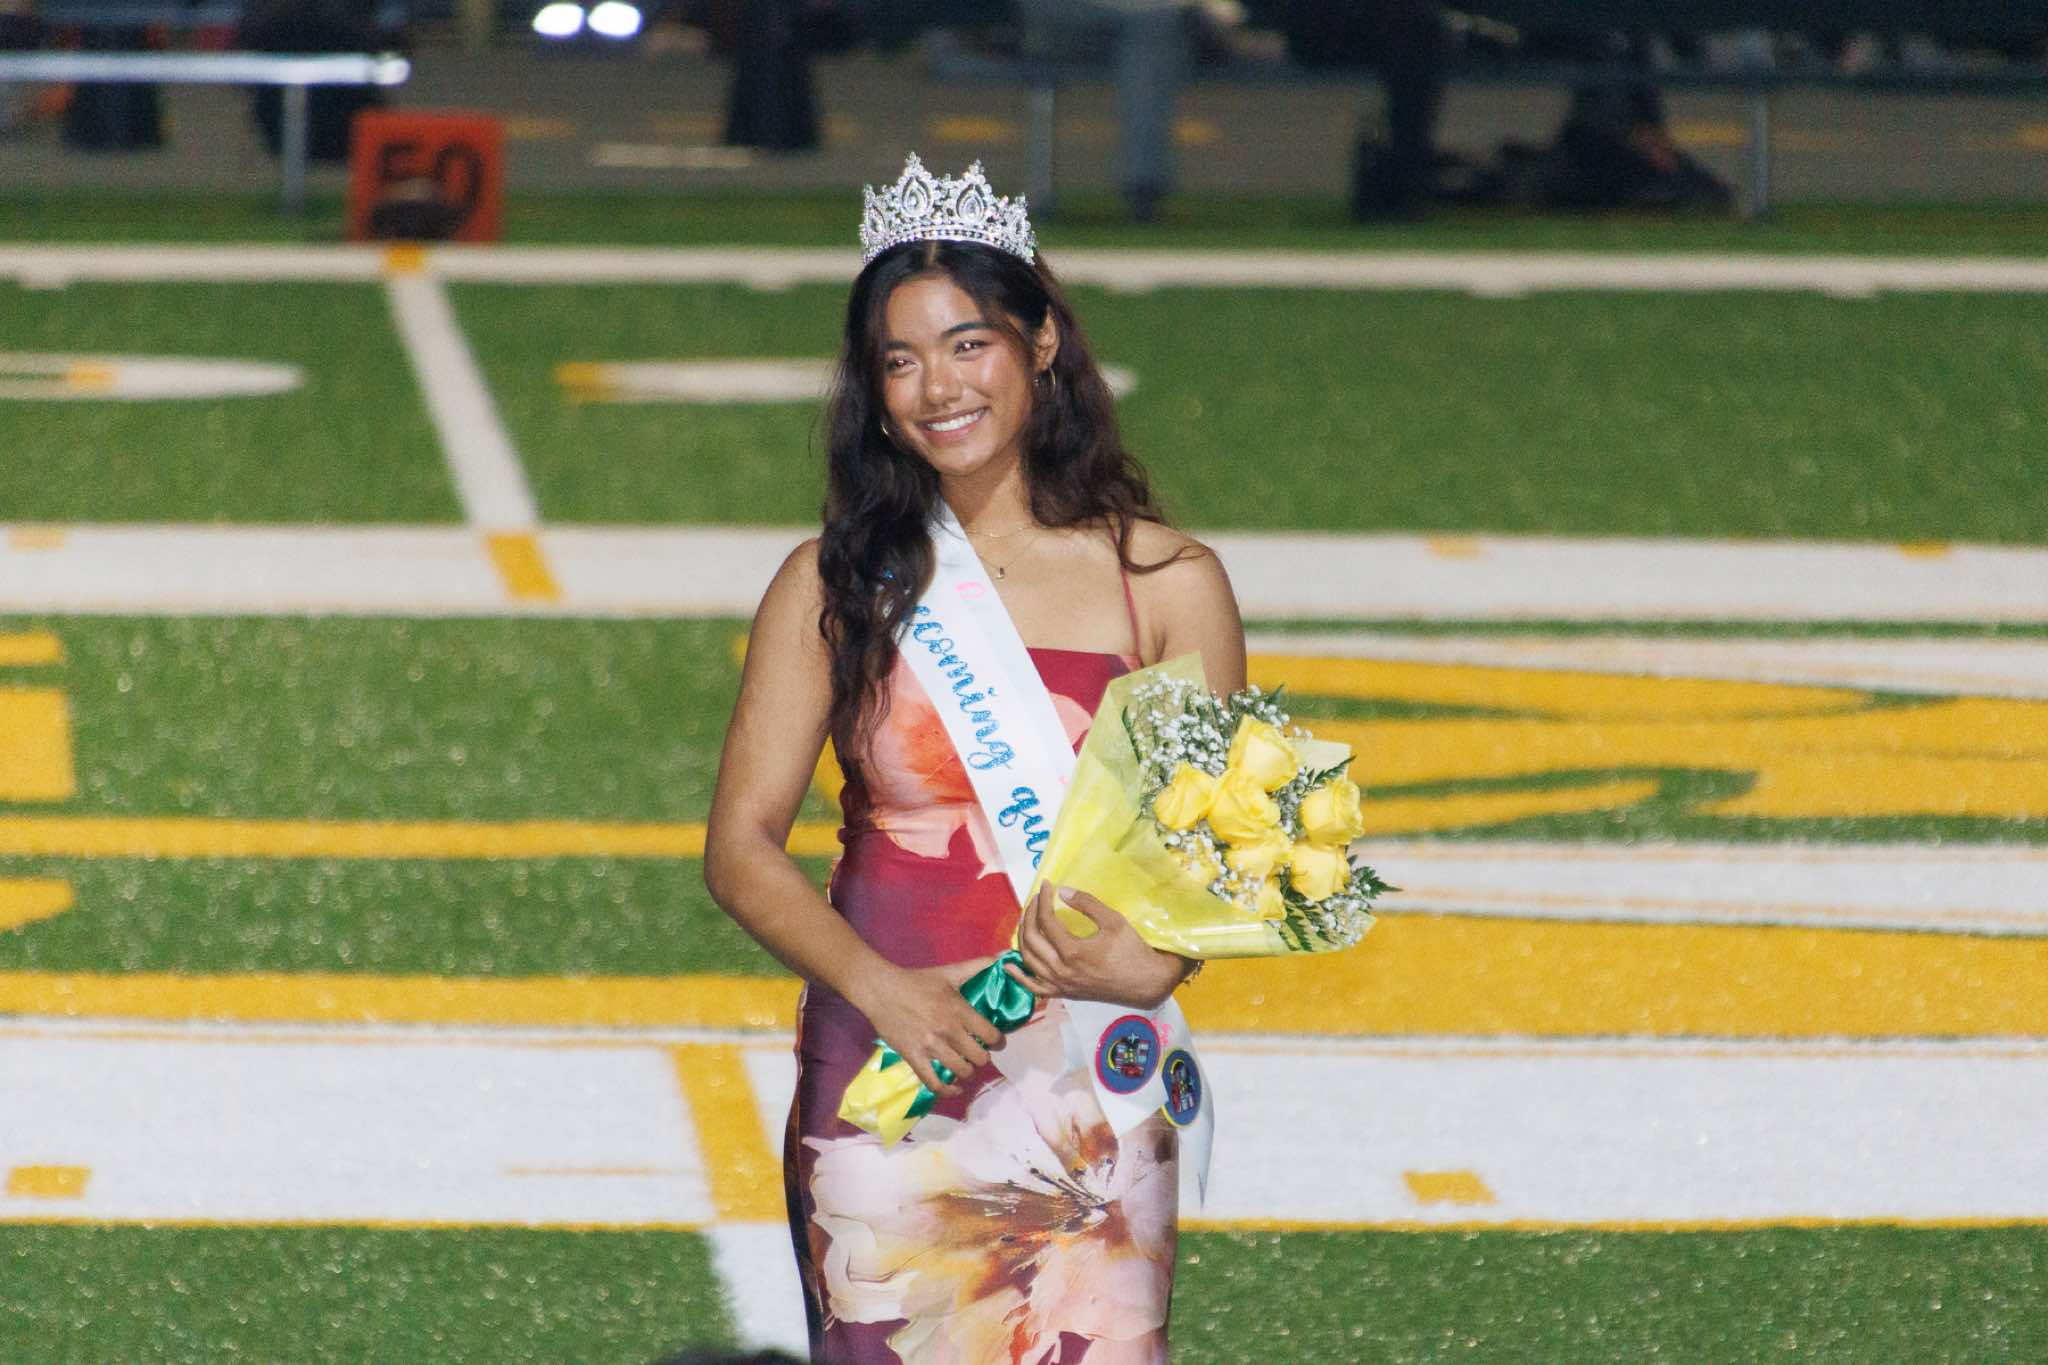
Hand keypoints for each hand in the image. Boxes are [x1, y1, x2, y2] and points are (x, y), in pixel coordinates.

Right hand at [850, 956, 1005, 1098]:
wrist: (881, 990)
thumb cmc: (916, 981)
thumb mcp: (948, 972)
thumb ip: (976, 966)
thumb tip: (1001, 957)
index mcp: (959, 1009)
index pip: (991, 1035)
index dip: (999, 1042)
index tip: (997, 1042)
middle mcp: (948, 1030)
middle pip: (979, 1057)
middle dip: (982, 1057)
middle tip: (978, 1053)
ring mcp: (930, 1046)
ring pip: (961, 1071)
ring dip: (967, 1071)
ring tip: (965, 1065)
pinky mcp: (913, 1056)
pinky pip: (934, 1083)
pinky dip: (947, 1090)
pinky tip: (954, 1088)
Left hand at [1006, 882, 1191, 1011]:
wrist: (1145, 983)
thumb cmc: (1132, 950)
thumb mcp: (1113, 921)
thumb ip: (1086, 904)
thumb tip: (1062, 890)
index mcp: (1072, 951)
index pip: (1046, 920)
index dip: (1043, 899)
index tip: (1046, 884)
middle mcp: (1061, 970)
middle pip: (1031, 938)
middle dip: (1030, 914)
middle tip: (1037, 899)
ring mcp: (1060, 984)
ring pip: (1028, 959)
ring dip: (1023, 936)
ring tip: (1028, 918)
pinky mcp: (1063, 993)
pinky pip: (1034, 987)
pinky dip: (1018, 976)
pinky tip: (1008, 964)